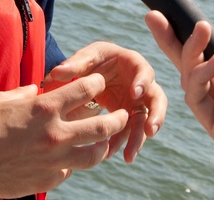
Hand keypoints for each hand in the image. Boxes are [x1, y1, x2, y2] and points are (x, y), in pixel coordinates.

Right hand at [0, 73, 133, 196]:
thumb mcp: (5, 99)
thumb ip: (27, 95)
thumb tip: (38, 92)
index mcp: (45, 108)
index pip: (85, 90)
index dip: (96, 82)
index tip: (99, 81)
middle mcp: (55, 134)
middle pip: (102, 125)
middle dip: (118, 119)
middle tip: (123, 115)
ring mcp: (54, 160)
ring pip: (95, 155)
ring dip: (103, 147)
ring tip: (105, 142)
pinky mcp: (49, 180)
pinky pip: (70, 171)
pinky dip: (72, 163)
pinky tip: (68, 159)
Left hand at [43, 41, 166, 162]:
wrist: (95, 72)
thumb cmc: (95, 60)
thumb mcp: (87, 57)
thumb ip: (75, 63)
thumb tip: (57, 73)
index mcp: (134, 65)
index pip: (145, 73)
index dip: (142, 83)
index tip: (135, 94)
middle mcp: (142, 85)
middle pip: (157, 100)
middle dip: (156, 116)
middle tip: (150, 131)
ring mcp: (138, 103)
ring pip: (144, 122)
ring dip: (138, 139)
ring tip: (128, 156)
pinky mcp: (130, 117)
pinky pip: (129, 132)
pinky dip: (121, 143)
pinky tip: (109, 154)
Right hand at [145, 12, 213, 185]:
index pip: (209, 54)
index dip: (189, 36)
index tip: (169, 14)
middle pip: (189, 66)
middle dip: (170, 41)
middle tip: (155, 17)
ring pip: (190, 80)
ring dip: (191, 54)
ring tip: (202, 34)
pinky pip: (198, 100)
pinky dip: (201, 77)